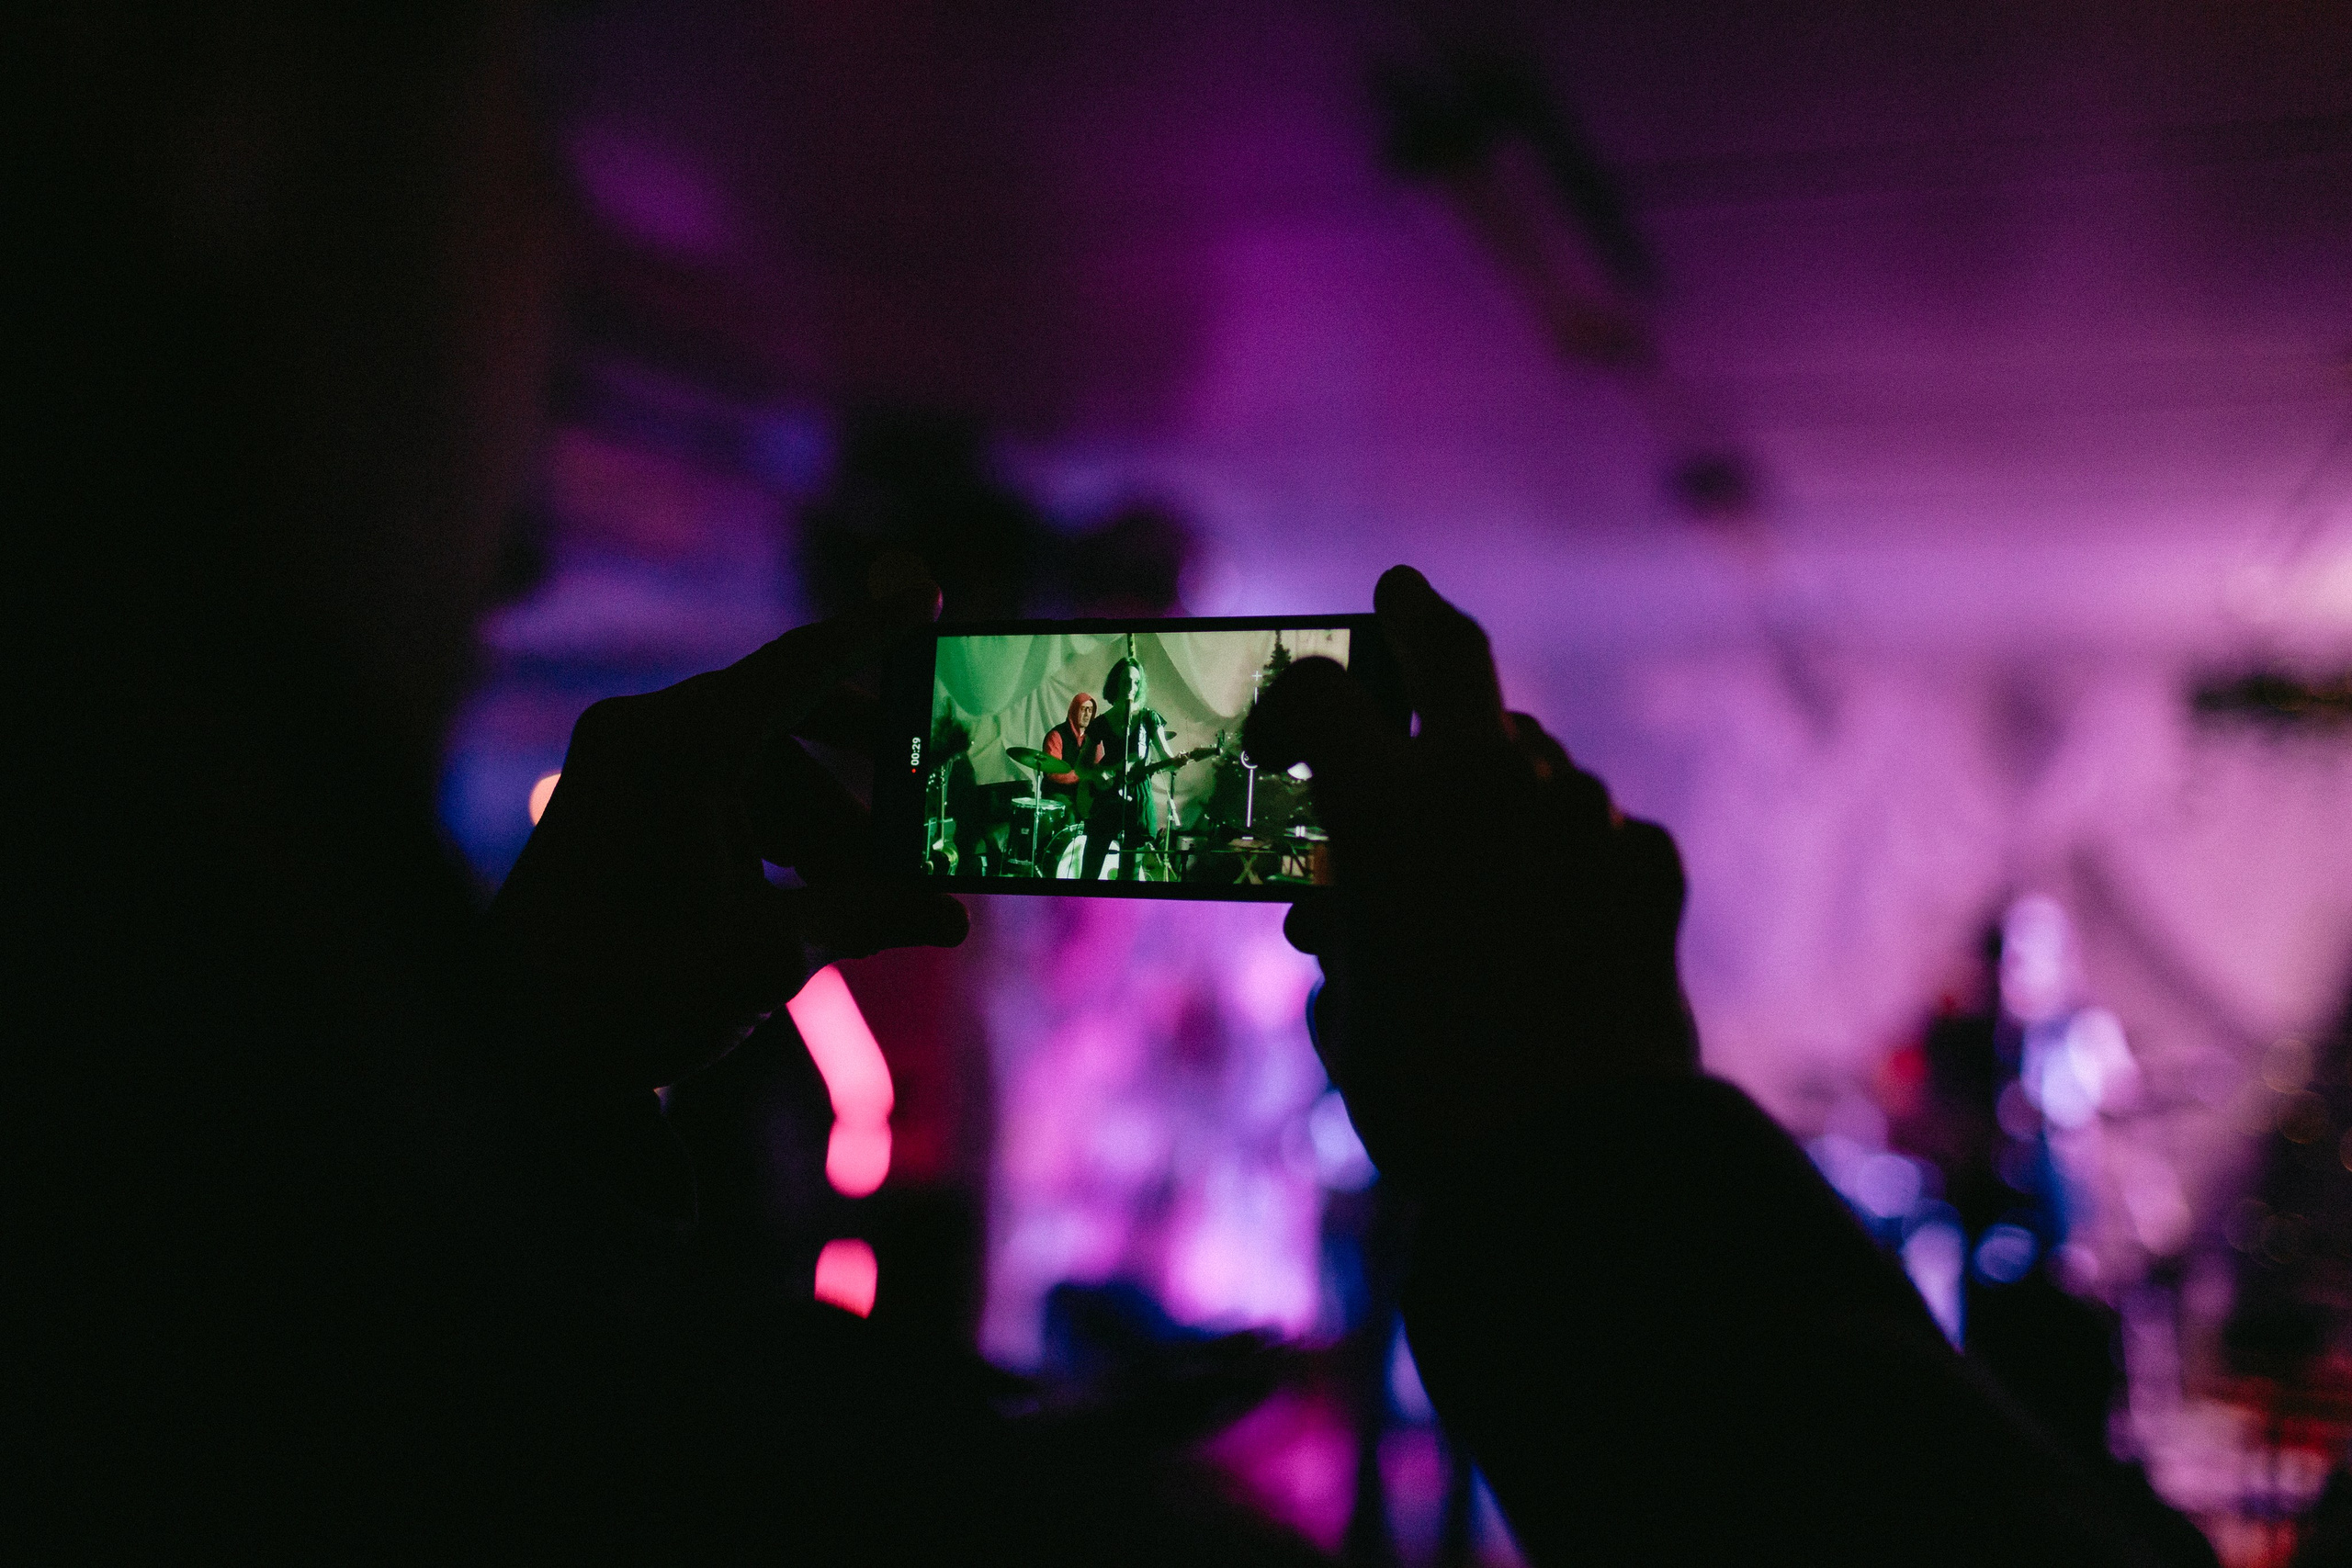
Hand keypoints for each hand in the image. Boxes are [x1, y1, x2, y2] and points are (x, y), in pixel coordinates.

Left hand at [484, 567, 967, 1093]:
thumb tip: (948, 915)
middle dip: (862, 785)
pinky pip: (715, 798)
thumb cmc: (625, 996)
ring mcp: (621, 770)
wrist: (506, 1057)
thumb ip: (865, 915)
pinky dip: (769, 839)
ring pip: (757, 772)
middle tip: (931, 811)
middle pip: (787, 727)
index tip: (930, 596)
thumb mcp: (767, 956)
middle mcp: (644, 738)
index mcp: (679, 747)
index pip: (802, 664)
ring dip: (819, 831)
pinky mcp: (611, 808)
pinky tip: (813, 901)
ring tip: (876, 900)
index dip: (875, 632)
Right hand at [1244, 566, 1695, 1190]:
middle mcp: (1488, 786)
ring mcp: (1580, 817)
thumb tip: (1346, 920)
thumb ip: (1344, 938)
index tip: (1279, 745)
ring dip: (1504, 777)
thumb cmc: (1429, 1097)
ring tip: (1480, 835)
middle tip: (1403, 594)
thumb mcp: (1348, 1016)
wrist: (1575, 1159)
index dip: (1289, 708)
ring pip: (1537, 755)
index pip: (1322, 693)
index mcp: (1387, 810)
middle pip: (1455, 652)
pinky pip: (1601, 831)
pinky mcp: (1648, 865)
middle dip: (1419, 614)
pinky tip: (1566, 905)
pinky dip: (1575, 854)